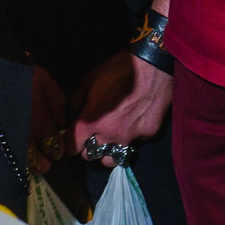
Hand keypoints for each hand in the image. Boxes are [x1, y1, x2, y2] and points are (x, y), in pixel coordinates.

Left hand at [72, 49, 173, 165]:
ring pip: (111, 159)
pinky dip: (130, 138)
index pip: (72, 148)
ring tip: (111, 138)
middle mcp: (108, 135)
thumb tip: (71, 119)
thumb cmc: (117, 70)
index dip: (71, 143)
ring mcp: (129, 138)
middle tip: (94, 134)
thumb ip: (75, 104)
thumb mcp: (88, 81)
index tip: (75, 137)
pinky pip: (133, 144)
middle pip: (90, 156)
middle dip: (88, 147)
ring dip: (107, 151)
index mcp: (90, 122)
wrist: (152, 66)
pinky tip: (134, 122)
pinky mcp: (146, 136)